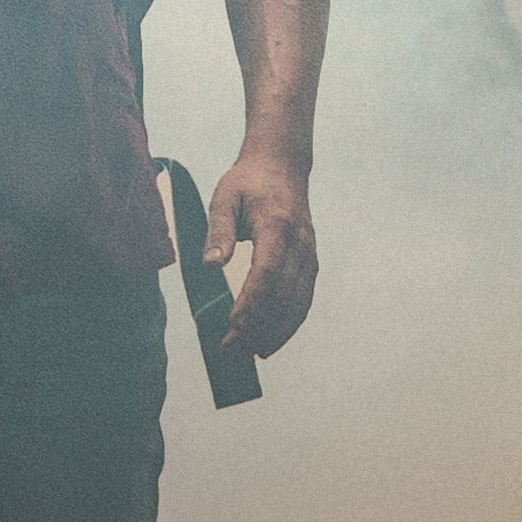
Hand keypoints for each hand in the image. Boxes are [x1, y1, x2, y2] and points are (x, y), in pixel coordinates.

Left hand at [205, 146, 316, 358]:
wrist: (282, 166)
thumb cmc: (247, 182)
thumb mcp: (224, 197)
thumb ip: (218, 231)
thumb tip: (211, 266)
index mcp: (277, 226)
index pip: (267, 273)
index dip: (252, 303)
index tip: (233, 327)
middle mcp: (300, 244)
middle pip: (282, 296)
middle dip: (258, 327)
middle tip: (230, 350)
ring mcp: (309, 256)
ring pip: (297, 304)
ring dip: (275, 333)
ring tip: (248, 354)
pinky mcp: (311, 264)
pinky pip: (303, 301)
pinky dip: (289, 325)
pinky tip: (270, 342)